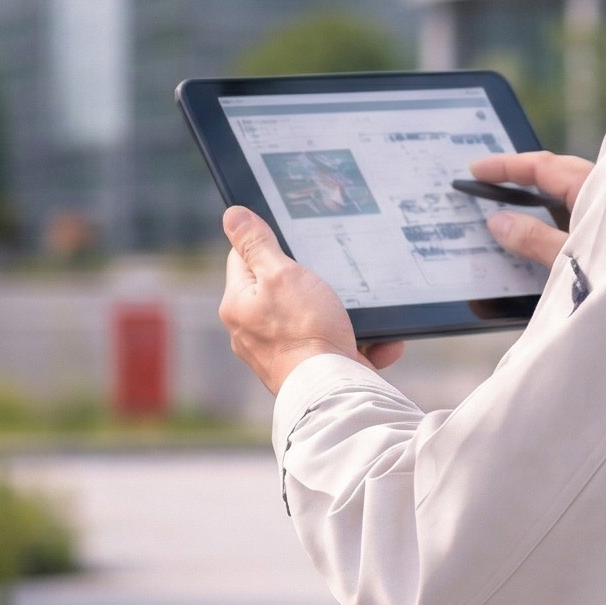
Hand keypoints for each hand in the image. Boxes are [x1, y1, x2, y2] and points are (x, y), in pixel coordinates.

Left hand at [219, 207, 403, 390]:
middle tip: (333, 277)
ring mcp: (280, 354)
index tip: (298, 243)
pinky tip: (373, 341)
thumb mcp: (282, 273)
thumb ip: (257, 244)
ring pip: (312, 318)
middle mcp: (252, 332)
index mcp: (238, 304)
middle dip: (311, 281)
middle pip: (280, 288)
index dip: (271, 244)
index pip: (244, 258)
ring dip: (340, 313)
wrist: (333, 390)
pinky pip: (334, 346)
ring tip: (357, 312)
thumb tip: (232, 214)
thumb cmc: (305, 330)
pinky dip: (356, 342)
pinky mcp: (309, 370)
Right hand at [468, 151, 593, 267]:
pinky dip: (559, 203)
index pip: (542, 165)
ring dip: (542, 187)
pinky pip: (584, 201)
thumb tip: (497, 220)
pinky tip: (548, 218)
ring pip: (572, 184)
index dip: (506, 166)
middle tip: (489, 177)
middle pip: (557, 168)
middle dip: (523, 170)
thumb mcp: (572, 259)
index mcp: (593, 187)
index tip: (475, 169)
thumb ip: (535, 238)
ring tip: (513, 194)